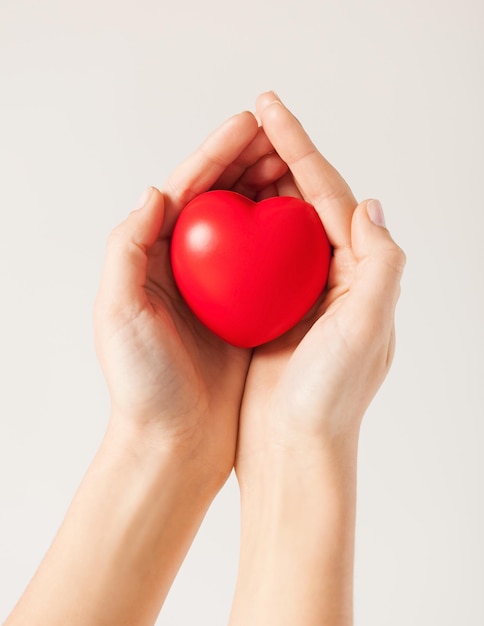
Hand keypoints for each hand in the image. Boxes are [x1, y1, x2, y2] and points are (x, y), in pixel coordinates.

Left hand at [93, 110, 287, 485]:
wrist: (174, 440)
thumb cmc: (141, 383)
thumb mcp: (118, 313)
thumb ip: (126, 248)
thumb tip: (155, 190)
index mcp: (149, 258)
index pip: (184, 191)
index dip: (215, 153)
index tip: (249, 123)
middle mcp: (183, 265)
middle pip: (217, 198)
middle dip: (246, 160)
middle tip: (280, 133)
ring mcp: (217, 286)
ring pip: (246, 223)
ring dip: (267, 189)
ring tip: (294, 163)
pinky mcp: (243, 309)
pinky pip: (267, 260)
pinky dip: (282, 233)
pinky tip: (304, 219)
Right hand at [236, 92, 405, 475]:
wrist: (294, 448)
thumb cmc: (330, 396)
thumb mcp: (368, 329)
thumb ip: (381, 265)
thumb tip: (371, 204)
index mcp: (358, 273)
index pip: (328, 195)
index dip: (300, 148)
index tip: (269, 109)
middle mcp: (332, 276)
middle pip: (304, 200)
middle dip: (280, 155)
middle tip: (250, 117)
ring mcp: (297, 291)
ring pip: (275, 223)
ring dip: (257, 183)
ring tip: (234, 150)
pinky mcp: (267, 310)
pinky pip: (250, 256)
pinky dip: (237, 227)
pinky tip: (217, 210)